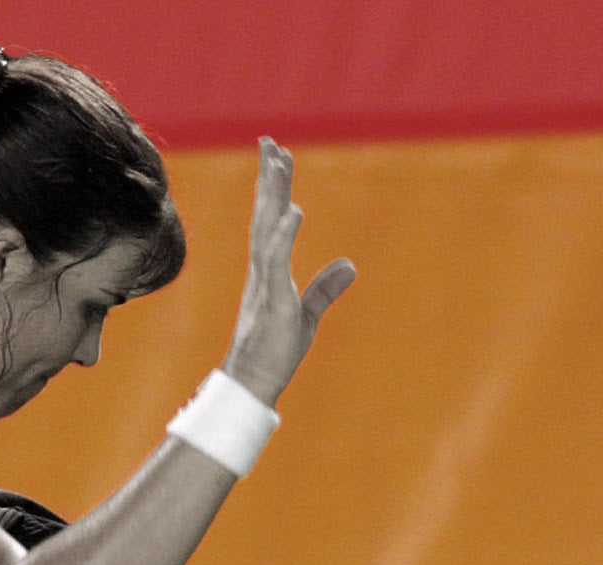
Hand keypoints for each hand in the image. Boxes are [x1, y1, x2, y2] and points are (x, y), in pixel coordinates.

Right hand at [223, 137, 356, 405]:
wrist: (251, 384)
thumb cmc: (273, 353)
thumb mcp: (306, 315)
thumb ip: (325, 288)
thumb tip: (350, 264)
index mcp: (267, 271)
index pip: (271, 221)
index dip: (274, 188)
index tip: (276, 156)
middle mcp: (261, 270)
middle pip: (265, 214)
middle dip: (269, 178)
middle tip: (270, 142)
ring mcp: (264, 283)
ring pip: (267, 228)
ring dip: (273, 193)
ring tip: (277, 160)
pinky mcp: (273, 301)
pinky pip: (276, 262)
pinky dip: (284, 235)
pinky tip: (293, 211)